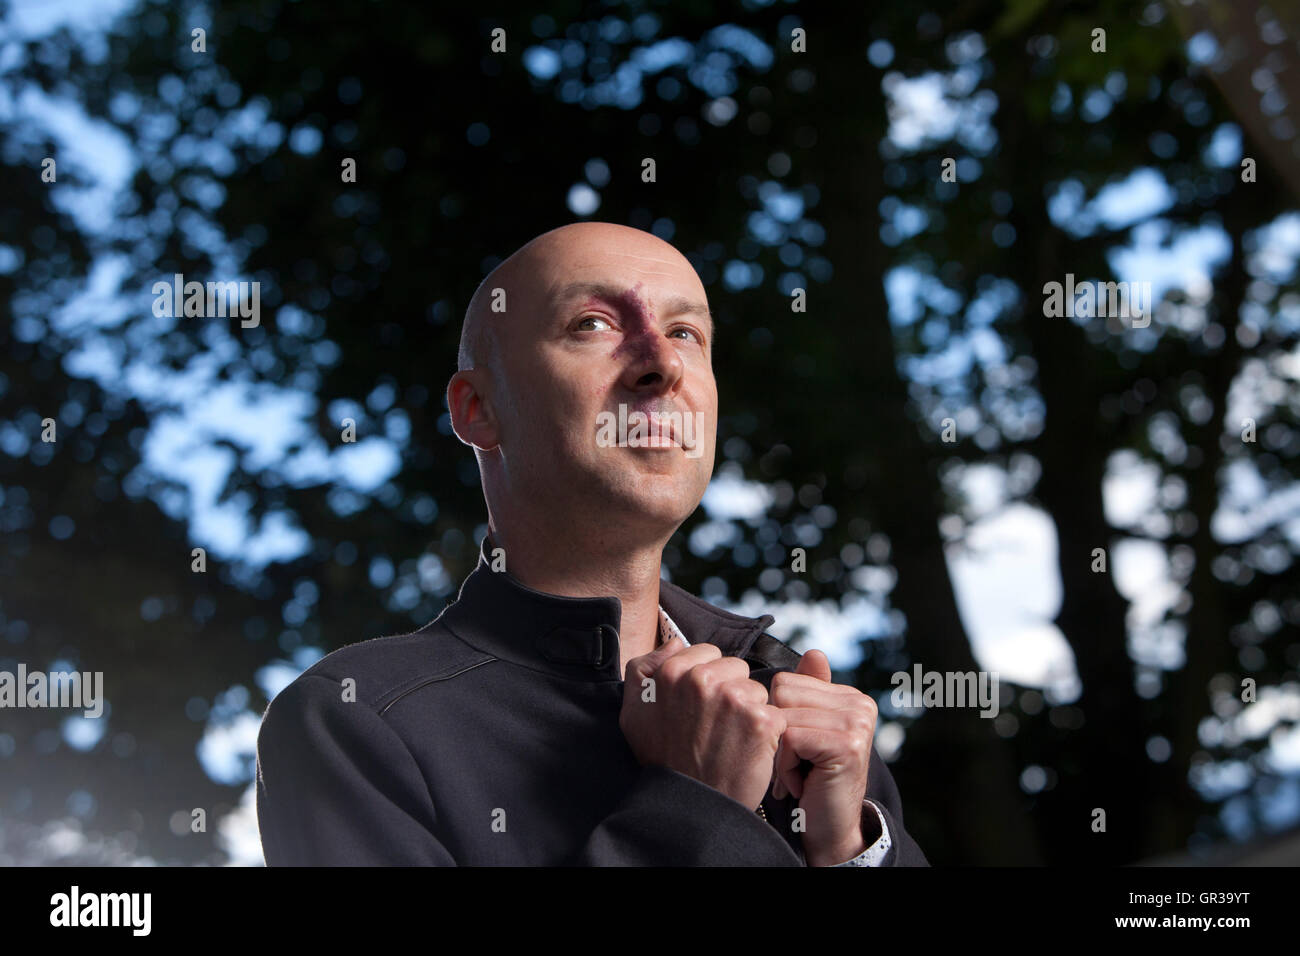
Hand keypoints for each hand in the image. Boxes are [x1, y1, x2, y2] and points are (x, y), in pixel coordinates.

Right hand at [620, 636, 786, 810]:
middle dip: (731, 691)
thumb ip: (643, 668)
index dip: (708, 680)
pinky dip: (768, 733)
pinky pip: (775, 713)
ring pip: (756, 689)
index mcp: (671, 672)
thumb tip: (675, 643)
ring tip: (731, 739)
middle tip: (716, 726)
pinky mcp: (761, 721)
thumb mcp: (633, 711)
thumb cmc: (663, 759)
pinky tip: (749, 750)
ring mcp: (733, 699)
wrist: (690, 805)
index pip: (708, 653)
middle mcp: (701, 680)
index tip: (701, 707)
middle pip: (736, 668)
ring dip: (750, 711)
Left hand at [769, 649, 877, 866]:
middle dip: (777, 732)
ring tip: (801, 772)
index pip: (786, 681)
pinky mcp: (847, 744)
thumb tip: (814, 652)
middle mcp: (859, 704)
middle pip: (782, 693)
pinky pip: (790, 738)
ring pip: (783, 716)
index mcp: (849, 696)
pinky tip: (803, 783)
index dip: (778, 716)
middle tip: (797, 762)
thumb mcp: (806, 731)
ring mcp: (857, 723)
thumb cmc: (810, 779)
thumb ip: (808, 692)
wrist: (828, 828)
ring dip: (781, 753)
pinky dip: (787, 767)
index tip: (796, 747)